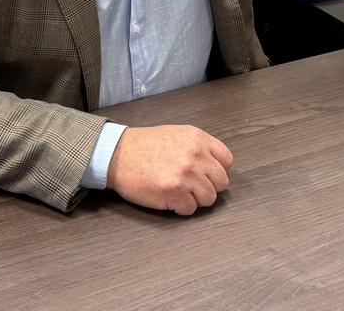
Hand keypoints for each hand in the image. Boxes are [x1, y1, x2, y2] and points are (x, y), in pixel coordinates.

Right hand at [106, 125, 232, 215]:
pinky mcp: (174, 193)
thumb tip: (215, 165)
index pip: (226, 161)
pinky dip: (180, 207)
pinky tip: (169, 198)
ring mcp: (186, 175)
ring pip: (209, 198)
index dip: (216, 170)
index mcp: (197, 139)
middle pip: (221, 182)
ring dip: (195, 198)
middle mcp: (195, 156)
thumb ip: (198, 147)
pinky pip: (190, 209)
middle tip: (191, 185)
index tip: (206, 174)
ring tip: (179, 191)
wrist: (117, 155)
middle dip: (208, 186)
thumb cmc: (143, 146)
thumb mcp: (177, 134)